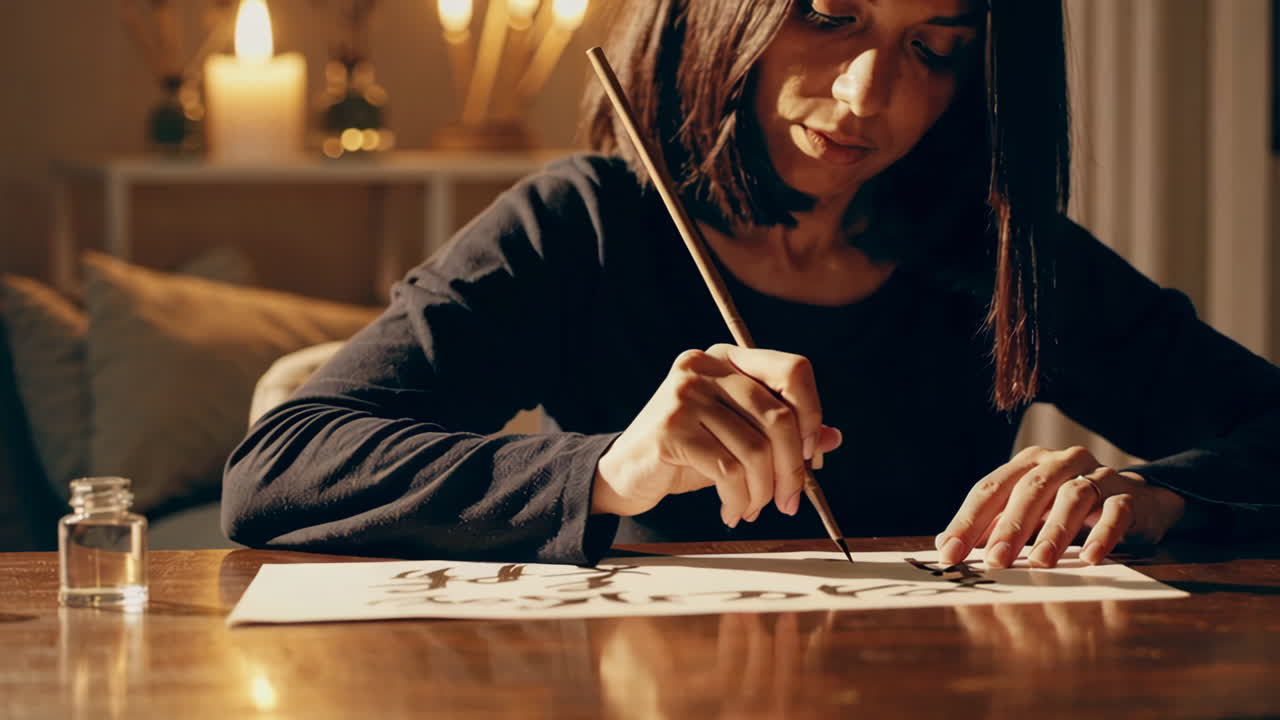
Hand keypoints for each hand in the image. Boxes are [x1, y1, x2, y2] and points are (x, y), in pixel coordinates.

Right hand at [591, 344, 842, 524]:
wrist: (625, 474)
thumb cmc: (687, 455)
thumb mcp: (738, 439)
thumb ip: (781, 434)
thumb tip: (833, 439)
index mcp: (728, 358)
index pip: (793, 370)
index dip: (812, 414)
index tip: (810, 456)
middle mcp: (706, 366)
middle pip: (779, 416)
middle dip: (791, 470)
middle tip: (788, 502)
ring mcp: (686, 393)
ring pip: (755, 449)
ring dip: (763, 492)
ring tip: (754, 509)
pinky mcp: (671, 427)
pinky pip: (728, 470)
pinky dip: (738, 500)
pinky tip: (732, 512)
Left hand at [935, 445, 1186, 568]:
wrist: (1135, 499)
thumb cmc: (1066, 508)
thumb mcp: (1028, 512)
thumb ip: (991, 525)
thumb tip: (946, 545)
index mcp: (1027, 464)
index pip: (990, 489)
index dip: (967, 520)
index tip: (949, 553)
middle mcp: (1060, 462)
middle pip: (1029, 490)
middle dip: (1009, 527)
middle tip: (994, 560)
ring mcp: (1096, 475)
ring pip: (1072, 497)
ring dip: (1054, 530)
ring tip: (1040, 562)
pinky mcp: (1128, 495)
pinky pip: (1116, 512)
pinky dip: (1103, 534)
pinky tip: (1090, 557)